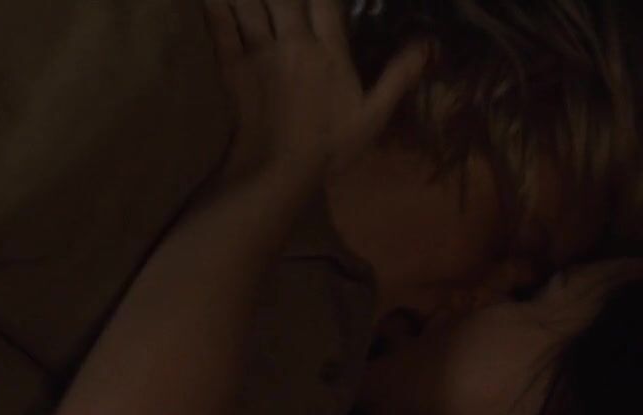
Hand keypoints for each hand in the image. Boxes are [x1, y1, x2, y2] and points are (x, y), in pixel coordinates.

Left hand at [204, 0, 425, 183]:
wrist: (277, 170)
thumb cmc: (329, 146)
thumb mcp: (373, 115)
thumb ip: (398, 75)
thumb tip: (427, 44)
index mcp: (328, 50)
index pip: (326, 0)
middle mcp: (293, 41)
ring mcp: (259, 51)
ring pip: (250, 2)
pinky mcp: (232, 66)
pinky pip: (220, 26)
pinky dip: (215, 5)